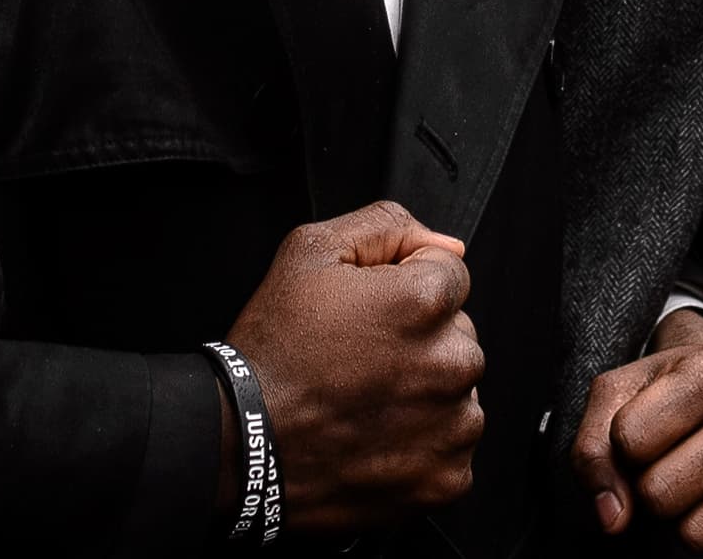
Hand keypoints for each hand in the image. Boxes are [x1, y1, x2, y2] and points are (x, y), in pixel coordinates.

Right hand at [222, 200, 484, 534]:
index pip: (450, 274)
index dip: (404, 287)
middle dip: (420, 340)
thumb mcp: (310, 252)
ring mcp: (453, 426)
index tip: (369, 315)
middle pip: (458, 334)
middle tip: (360, 360)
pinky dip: (423, 444)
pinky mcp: (447, 477)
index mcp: (424, 302)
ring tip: (366, 400)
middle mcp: (452, 364)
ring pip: (458, 390)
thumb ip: (387, 225)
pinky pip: (452, 446)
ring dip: (425, 392)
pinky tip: (377, 436)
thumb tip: (447, 245)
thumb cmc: (273, 351)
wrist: (244, 444)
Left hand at [569, 307, 702, 556]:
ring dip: (682, 522)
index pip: (630, 442)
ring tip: (695, 486)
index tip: (644, 431)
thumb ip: (594, 450)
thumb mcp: (617, 398)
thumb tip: (613, 520)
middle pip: (661, 496)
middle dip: (649, 491)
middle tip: (667, 466)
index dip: (624, 446)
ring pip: (699, 536)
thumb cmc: (664, 397)